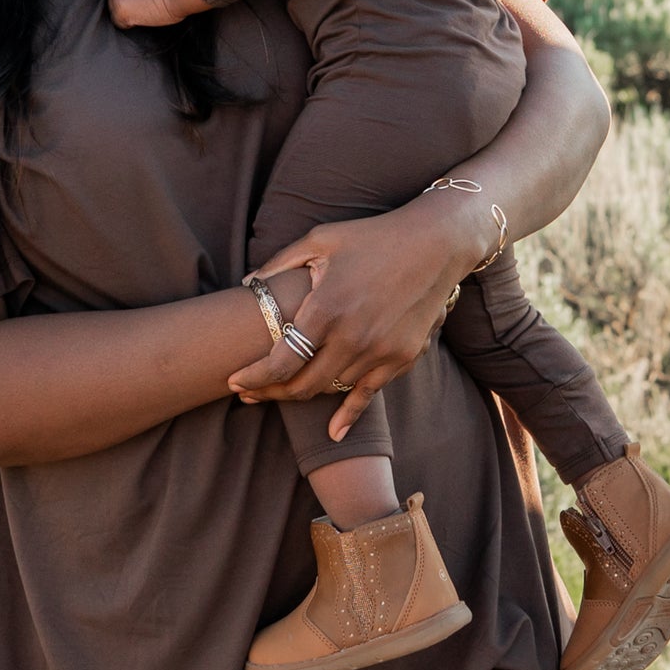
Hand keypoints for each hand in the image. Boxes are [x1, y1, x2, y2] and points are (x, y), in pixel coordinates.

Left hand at [228, 191, 489, 439]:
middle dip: (270, 394)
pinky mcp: (401, 357)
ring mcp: (379, 351)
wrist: (435, 244)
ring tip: (280, 394)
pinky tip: (334, 432)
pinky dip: (348, 415)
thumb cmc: (372, 237)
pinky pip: (367, 393)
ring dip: (302, 396)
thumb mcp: (321, 239)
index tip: (235, 382)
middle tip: (249, 395)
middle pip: (302, 384)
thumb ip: (280, 263)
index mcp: (326, 308)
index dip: (253, 378)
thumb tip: (247, 284)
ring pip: (331, 389)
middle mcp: (351, 336)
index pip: (280, 361)